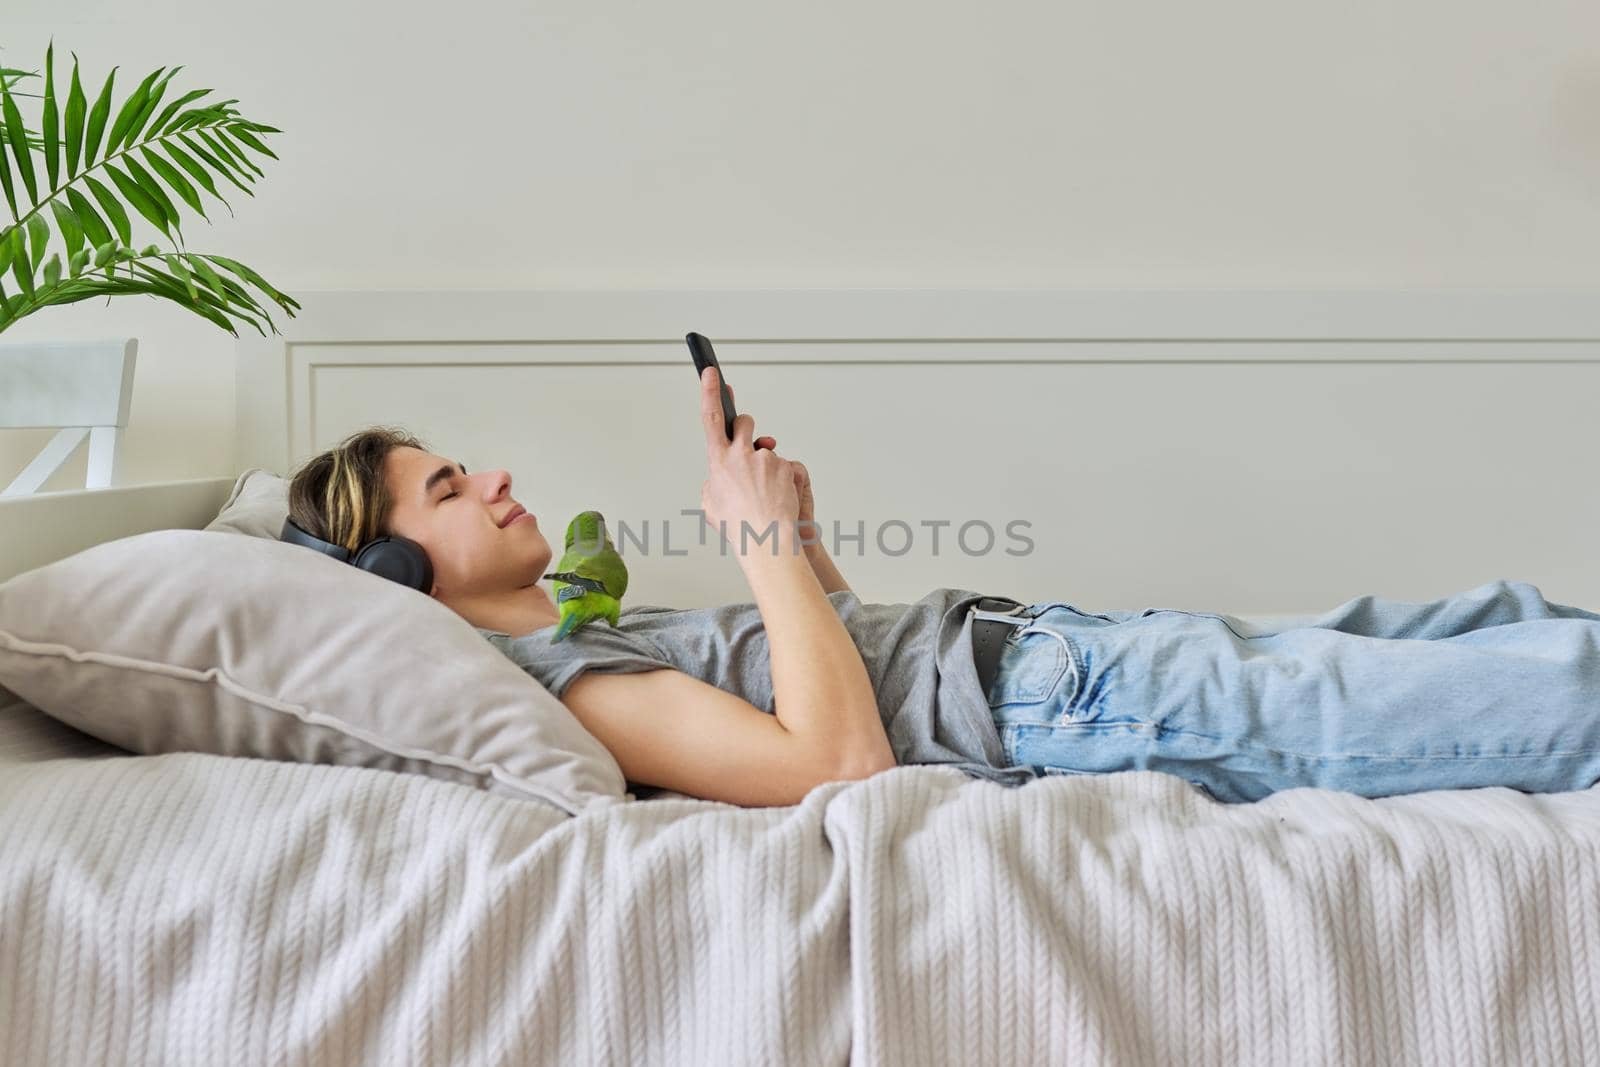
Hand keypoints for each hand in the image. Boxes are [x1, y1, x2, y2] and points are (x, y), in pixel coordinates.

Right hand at [699, 366, 799, 549]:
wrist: (767, 538)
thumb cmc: (739, 527)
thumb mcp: (711, 506)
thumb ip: (713, 483)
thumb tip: (718, 476)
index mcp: (718, 461)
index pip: (710, 417)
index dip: (709, 392)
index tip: (711, 373)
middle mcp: (740, 454)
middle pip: (744, 423)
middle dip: (746, 429)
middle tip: (748, 447)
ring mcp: (765, 458)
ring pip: (766, 450)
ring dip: (765, 464)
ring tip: (764, 492)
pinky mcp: (785, 466)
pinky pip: (782, 466)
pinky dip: (781, 479)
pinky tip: (777, 497)